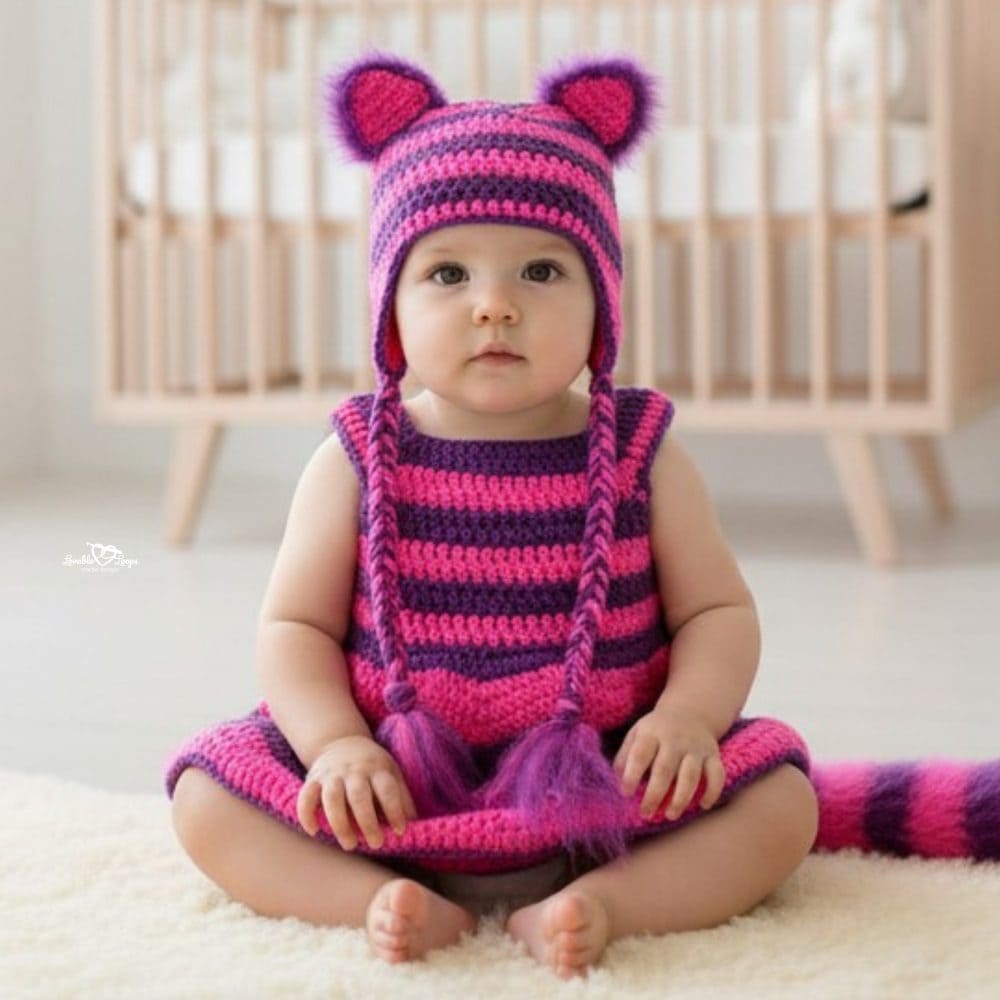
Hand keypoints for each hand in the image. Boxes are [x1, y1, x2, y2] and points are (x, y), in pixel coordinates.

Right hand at [296, 735, 417, 850]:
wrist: (341, 742)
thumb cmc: (372, 766)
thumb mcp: (391, 773)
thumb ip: (402, 796)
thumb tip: (415, 824)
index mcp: (377, 769)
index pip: (387, 790)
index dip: (395, 810)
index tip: (399, 832)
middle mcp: (354, 770)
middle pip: (359, 796)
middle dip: (367, 822)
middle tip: (376, 844)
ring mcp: (332, 774)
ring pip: (332, 797)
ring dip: (339, 823)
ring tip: (349, 845)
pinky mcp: (313, 779)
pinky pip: (306, 796)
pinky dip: (306, 814)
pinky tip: (314, 831)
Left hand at [612, 703, 725, 820]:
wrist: (689, 712)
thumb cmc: (656, 731)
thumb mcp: (637, 734)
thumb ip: (625, 756)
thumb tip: (617, 781)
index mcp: (652, 733)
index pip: (640, 754)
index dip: (632, 775)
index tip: (626, 794)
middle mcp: (675, 739)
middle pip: (665, 768)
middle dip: (655, 794)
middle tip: (645, 813)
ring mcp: (696, 747)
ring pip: (691, 775)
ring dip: (681, 797)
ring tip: (670, 815)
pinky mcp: (713, 755)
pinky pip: (717, 774)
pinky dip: (713, 791)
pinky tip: (703, 805)